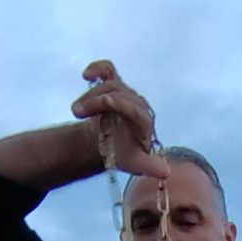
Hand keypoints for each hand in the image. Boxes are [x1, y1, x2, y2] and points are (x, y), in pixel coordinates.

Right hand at [72, 61, 168, 179]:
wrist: (112, 145)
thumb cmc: (125, 154)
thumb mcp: (134, 164)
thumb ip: (149, 166)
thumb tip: (166, 172)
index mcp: (145, 122)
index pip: (136, 109)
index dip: (121, 103)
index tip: (104, 101)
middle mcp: (138, 104)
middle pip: (119, 94)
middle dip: (96, 101)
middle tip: (76, 112)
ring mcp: (127, 93)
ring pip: (109, 85)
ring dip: (90, 96)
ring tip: (75, 111)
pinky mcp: (115, 85)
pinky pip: (109, 70)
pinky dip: (98, 68)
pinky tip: (86, 75)